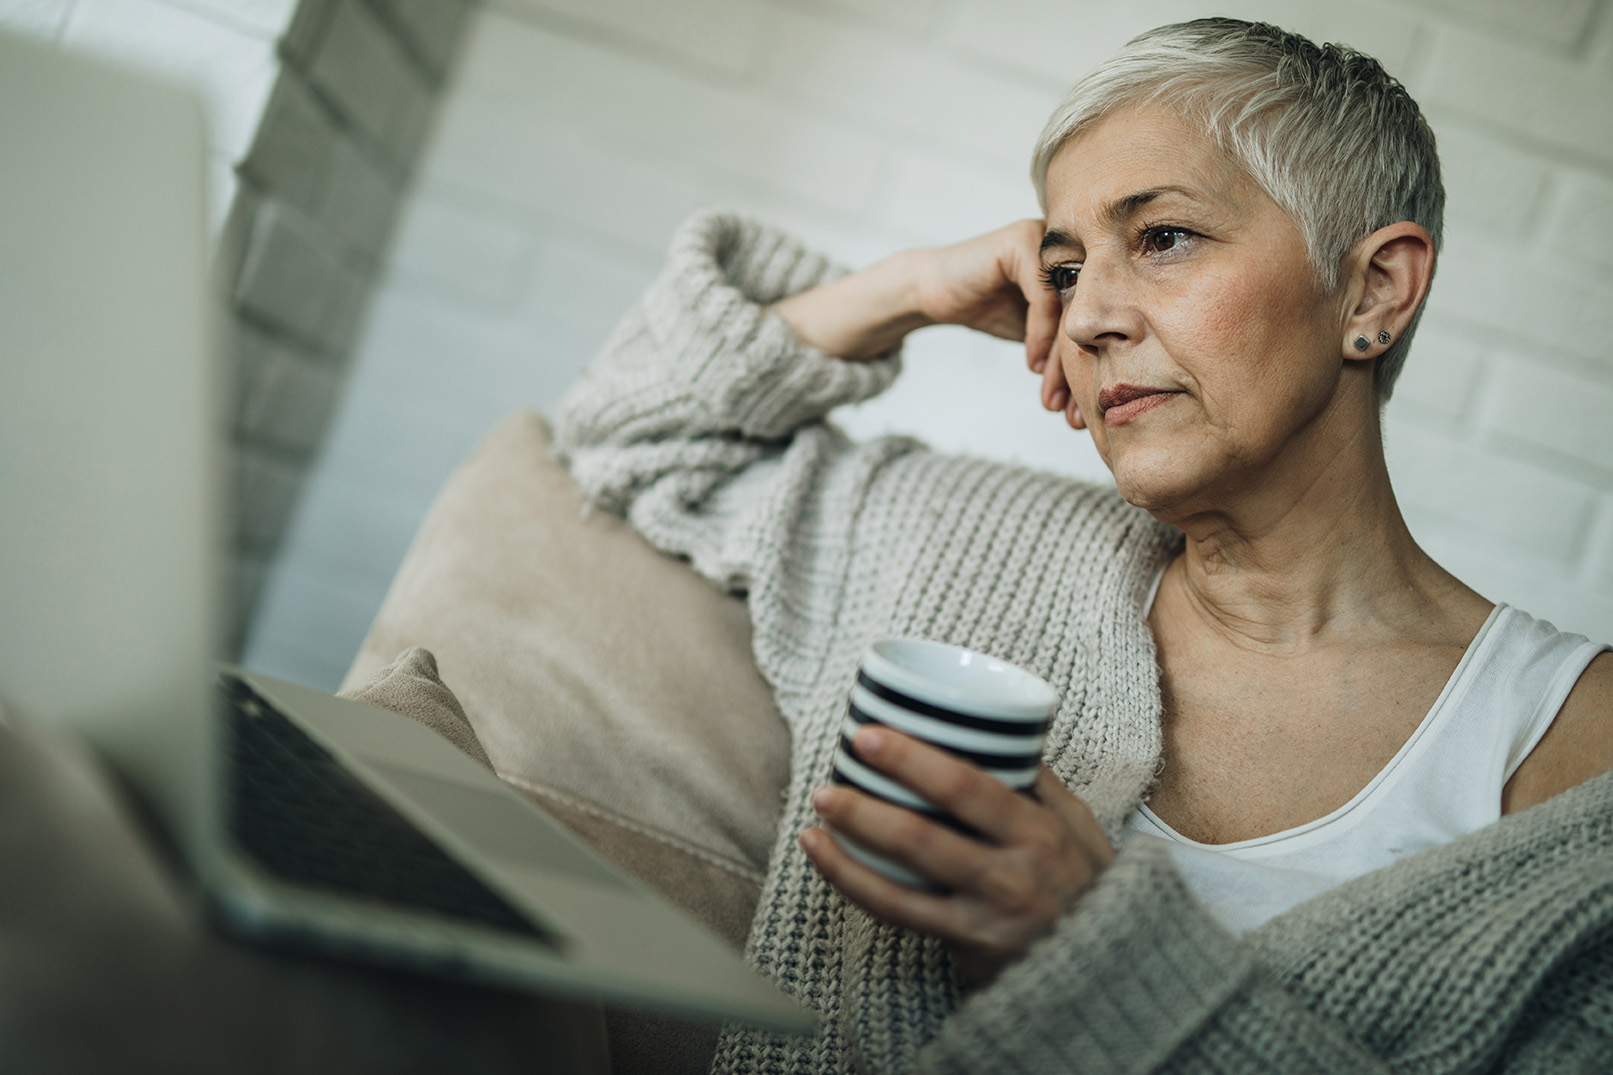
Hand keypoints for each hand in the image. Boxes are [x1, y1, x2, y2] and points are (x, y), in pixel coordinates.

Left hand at [800, 725, 1112, 988]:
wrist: (1110, 969)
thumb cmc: (1089, 884)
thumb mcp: (1081, 826)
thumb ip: (1038, 781)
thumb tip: (995, 728)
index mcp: (1038, 832)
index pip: (968, 788)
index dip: (911, 761)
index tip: (868, 736)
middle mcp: (1010, 876)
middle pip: (922, 837)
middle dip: (865, 806)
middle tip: (828, 780)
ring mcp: (983, 917)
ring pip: (899, 883)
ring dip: (849, 845)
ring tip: (816, 816)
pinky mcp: (962, 946)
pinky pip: (896, 913)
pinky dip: (854, 883)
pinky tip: (827, 856)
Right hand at [908, 222, 1085, 430]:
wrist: (934, 291)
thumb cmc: (986, 307)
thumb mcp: (1037, 332)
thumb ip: (1068, 343)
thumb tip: (1107, 383)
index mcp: (1081, 265)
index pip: (1094, 322)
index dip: (1087, 368)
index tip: (1079, 410)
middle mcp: (1069, 249)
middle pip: (1084, 317)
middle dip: (1075, 371)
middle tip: (1069, 411)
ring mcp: (1047, 242)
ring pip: (1067, 310)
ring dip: (1058, 361)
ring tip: (1050, 396)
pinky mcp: (1023, 243)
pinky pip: (1044, 298)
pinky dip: (1040, 336)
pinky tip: (1031, 363)